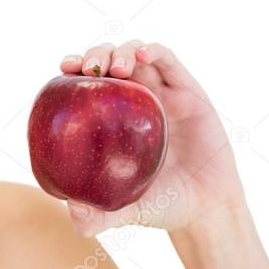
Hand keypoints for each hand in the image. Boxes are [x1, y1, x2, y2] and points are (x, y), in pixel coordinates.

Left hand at [58, 40, 245, 236]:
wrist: (205, 210)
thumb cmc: (159, 206)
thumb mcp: (123, 211)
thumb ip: (97, 217)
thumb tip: (72, 213)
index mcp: (110, 120)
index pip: (87, 84)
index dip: (74, 69)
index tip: (63, 68)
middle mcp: (134, 102)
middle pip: (108, 62)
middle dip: (96, 55)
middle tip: (89, 68)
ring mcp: (161, 94)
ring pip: (136, 55)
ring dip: (121, 51)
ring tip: (116, 68)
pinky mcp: (189, 93)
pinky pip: (169, 62)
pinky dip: (154, 51)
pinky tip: (143, 54)